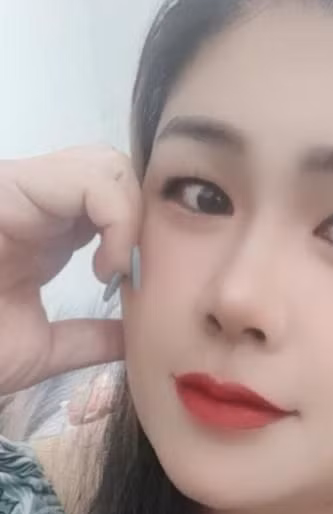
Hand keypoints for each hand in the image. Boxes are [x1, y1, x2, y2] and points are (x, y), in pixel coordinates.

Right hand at [0, 146, 141, 393]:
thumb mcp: (41, 349)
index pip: (109, 198)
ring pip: (105, 164)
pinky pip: (88, 178)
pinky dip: (118, 218)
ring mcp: (19, 189)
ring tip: (113, 268)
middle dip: (139, 215)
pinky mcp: (9, 185)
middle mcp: (33, 202)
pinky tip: (106, 264)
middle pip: (112, 170)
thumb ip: (87, 339)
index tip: (132, 284)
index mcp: (41, 232)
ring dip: (129, 216)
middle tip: (127, 270)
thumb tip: (132, 337)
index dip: (137, 231)